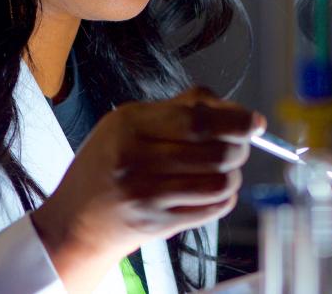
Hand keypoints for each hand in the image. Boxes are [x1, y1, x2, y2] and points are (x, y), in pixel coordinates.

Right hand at [31, 87, 263, 292]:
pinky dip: (225, 197)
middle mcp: (137, 160)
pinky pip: (213, 209)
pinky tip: (214, 189)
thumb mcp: (128, 121)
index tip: (254, 121)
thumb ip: (179, 107)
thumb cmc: (107, 162)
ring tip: (225, 169)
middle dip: (240, 147)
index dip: (236, 120)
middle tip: (240, 144)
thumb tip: (233, 107)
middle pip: (217, 152)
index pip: (199, 121)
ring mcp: (148, 196)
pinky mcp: (159, 224)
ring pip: (221, 182)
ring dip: (234, 174)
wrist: (76, 218)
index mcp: (130, 126)